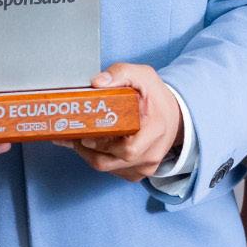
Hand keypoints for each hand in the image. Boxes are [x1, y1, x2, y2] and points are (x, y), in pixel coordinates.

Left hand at [57, 63, 182, 181]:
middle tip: (72, 135)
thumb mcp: (142, 76)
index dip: (102, 145)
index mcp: (155, 130)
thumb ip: (120, 74)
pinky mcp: (138, 172)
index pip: (127, 149)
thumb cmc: (156, 97)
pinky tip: (91, 146)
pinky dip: (99, 158)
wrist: (173, 115)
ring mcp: (145, 166)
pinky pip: (112, 171)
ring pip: (108, 168)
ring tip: (76, 138)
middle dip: (86, 150)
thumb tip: (97, 83)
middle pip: (111, 162)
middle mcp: (151, 154)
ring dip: (89, 155)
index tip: (85, 135)